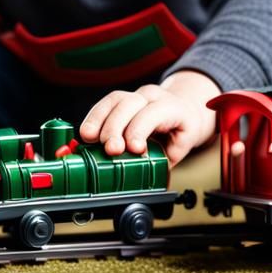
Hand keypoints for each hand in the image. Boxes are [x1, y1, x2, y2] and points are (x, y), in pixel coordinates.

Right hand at [78, 70, 219, 165]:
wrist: (184, 111)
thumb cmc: (181, 133)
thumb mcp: (179, 149)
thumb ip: (161, 160)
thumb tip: (142, 177)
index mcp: (172, 108)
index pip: (153, 114)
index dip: (140, 130)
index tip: (133, 149)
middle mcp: (153, 96)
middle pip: (130, 104)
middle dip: (116, 127)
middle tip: (111, 149)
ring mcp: (136, 94)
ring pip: (114, 100)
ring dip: (98, 120)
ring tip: (89, 139)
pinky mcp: (122, 99)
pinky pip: (105, 103)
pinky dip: (93, 118)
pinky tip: (87, 132)